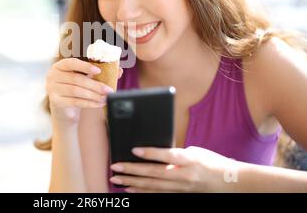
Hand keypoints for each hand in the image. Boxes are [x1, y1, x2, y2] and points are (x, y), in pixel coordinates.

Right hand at [46, 58, 122, 124]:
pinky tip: (98, 103)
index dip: (85, 66)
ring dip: (93, 95)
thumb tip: (119, 71)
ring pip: (76, 91)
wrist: (63, 109)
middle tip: (108, 90)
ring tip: (105, 98)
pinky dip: (89, 103)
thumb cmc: (75, 90)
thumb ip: (97, 74)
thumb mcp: (84, 80)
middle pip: (76, 79)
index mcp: (59, 66)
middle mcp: (52, 76)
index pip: (71, 63)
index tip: (98, 71)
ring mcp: (52, 89)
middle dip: (95, 85)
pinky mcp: (55, 101)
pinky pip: (75, 101)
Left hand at [110, 146, 240, 192]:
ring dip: (133, 182)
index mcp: (190, 160)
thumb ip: (175, 153)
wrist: (229, 182)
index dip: (150, 153)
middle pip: (154, 174)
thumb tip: (154, 152)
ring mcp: (182, 187)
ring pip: (153, 186)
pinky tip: (130, 189)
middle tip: (115, 167)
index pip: (168, 156)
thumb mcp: (196, 151)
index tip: (133, 149)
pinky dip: (142, 191)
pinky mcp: (179, 194)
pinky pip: (157, 193)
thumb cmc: (212, 162)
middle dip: (133, 170)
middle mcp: (185, 175)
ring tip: (116, 179)